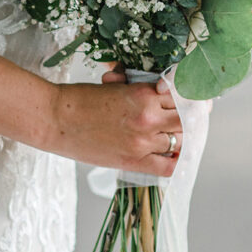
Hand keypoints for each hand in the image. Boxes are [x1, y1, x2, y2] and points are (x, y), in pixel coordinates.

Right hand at [44, 78, 182, 175]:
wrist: (55, 118)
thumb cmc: (81, 98)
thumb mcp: (115, 85)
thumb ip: (139, 87)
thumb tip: (159, 89)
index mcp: (144, 93)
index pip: (182, 96)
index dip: (192, 98)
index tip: (196, 100)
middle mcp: (148, 117)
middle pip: (187, 119)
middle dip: (192, 117)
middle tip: (193, 118)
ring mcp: (142, 141)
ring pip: (180, 141)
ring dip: (181, 138)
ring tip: (179, 135)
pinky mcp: (133, 161)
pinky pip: (167, 166)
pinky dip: (175, 162)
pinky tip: (173, 156)